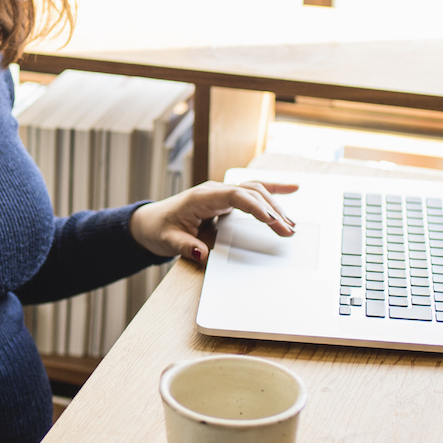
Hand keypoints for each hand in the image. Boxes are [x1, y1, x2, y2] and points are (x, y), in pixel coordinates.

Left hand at [129, 180, 299, 263]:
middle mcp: (213, 191)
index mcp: (200, 198)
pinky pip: (251, 191)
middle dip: (271, 210)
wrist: (150, 222)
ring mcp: (221, 193)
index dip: (255, 206)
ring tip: (291, 224)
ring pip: (254, 190)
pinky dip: (272, 189)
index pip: (234, 196)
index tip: (271, 220)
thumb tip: (201, 253)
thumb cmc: (159, 229)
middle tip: (288, 231)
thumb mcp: (166, 241)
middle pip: (249, 192)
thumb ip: (183, 246)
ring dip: (275, 204)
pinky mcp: (226, 199)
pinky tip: (292, 189)